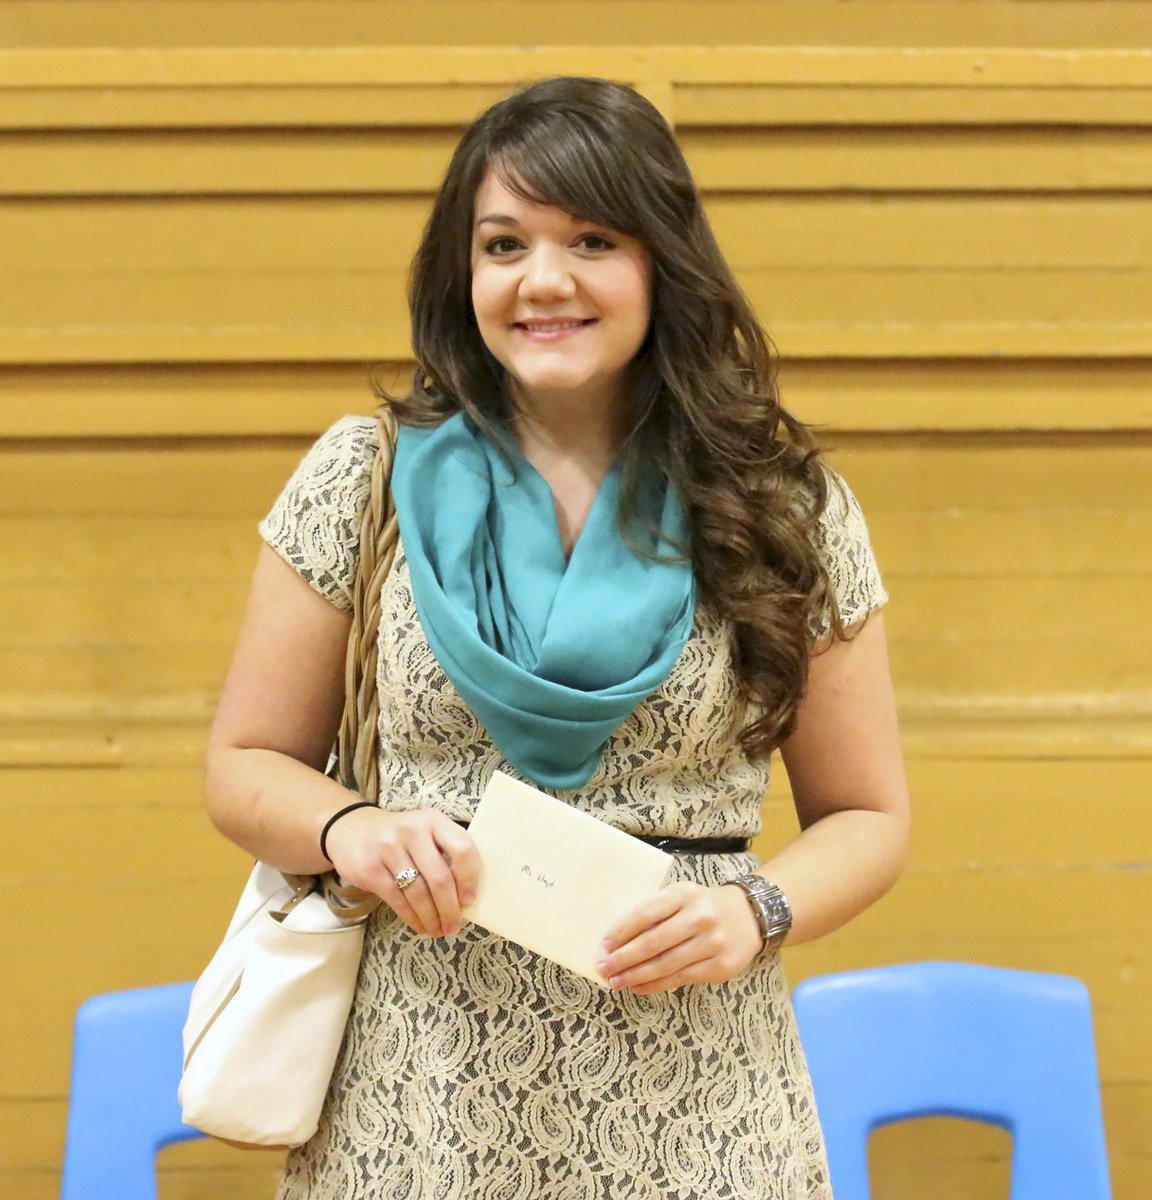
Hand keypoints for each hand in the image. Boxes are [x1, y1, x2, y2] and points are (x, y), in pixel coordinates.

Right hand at [324, 807, 478, 937]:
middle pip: (439, 877)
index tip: (469, 900)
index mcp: (433, 820)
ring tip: (439, 930)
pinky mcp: (370, 868)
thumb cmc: (401, 837)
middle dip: (450, 908)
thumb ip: (445, 853)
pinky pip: (398, 900)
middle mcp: (412, 830)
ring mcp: (388, 848)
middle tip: (455, 926)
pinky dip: (412, 918)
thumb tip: (465, 898)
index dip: (469, 878)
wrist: (352, 830)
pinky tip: (420, 926)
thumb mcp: (425, 832)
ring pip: (418, 893)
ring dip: (432, 918)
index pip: (462, 848)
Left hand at [596, 881, 762, 993]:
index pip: (645, 913)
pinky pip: (681, 978)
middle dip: (624, 958)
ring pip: (666, 964)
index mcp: (684, 894)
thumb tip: (618, 940)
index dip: (621, 932)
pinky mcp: (720, 966)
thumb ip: (656, 912)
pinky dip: (656, 985)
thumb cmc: (703, 905)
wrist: (749, 915)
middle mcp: (699, 917)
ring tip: (617, 982)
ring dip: (637, 976)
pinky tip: (639, 987)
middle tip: (604, 968)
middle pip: (654, 942)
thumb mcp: (681, 896)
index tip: (604, 946)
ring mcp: (712, 943)